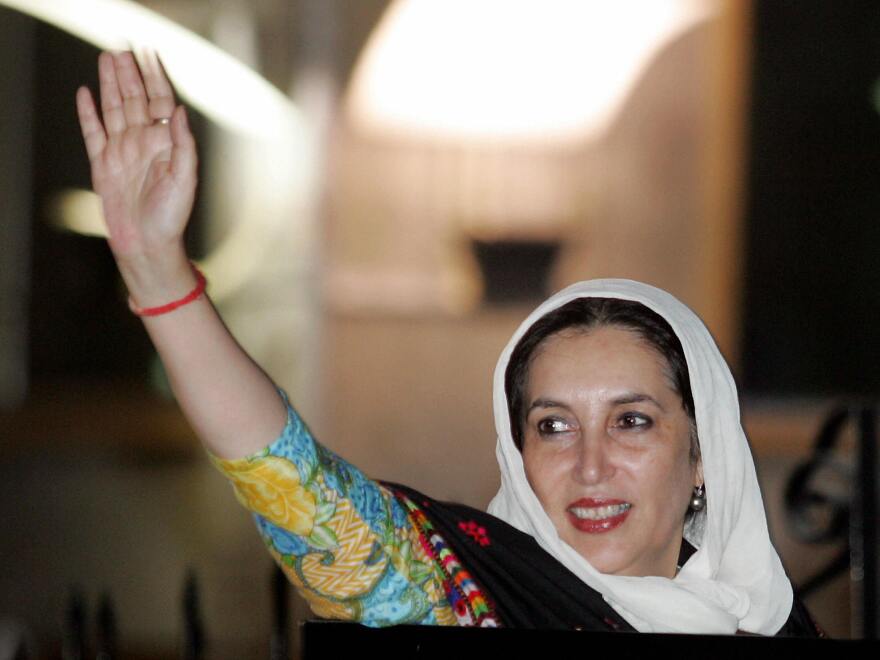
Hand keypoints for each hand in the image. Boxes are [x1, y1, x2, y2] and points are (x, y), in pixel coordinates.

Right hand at [76, 51, 197, 302]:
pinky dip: (88, 113)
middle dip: (130, 74)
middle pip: (135, 99)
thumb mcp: (185, 180)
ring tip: (106, 59)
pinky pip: (93, 133)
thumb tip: (182, 111)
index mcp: (165, 144)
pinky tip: (85, 93)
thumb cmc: (172, 216)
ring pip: (114, 109)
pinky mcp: (103, 164)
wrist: (147, 244)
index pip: (161, 102)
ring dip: (109, 84)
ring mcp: (122, 152)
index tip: (151, 54)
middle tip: (123, 48)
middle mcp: (143, 143)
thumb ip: (184, 144)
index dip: (156, 77)